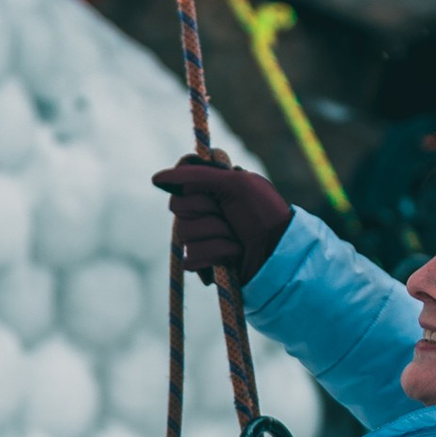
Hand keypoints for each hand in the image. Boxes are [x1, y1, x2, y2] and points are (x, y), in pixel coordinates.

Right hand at [151, 152, 290, 290]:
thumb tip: (156, 179)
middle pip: (177, 207)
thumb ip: (197, 176)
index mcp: (208, 186)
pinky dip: (217, 255)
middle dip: (208, 212)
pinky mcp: (202, 261)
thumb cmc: (264, 214)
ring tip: (237, 238)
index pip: (178, 180)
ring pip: (184, 234)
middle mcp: (200, 209)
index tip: (214, 188)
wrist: (279, 253)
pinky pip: (191, 259)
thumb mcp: (236, 184)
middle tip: (230, 215)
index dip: (193, 186)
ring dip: (217, 235)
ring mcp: (200, 235)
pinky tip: (234, 255)